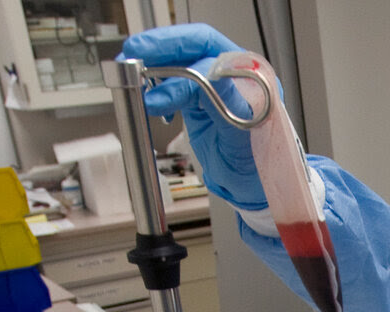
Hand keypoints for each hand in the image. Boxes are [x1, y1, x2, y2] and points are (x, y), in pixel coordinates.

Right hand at [121, 24, 265, 208]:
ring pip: (180, 60)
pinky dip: (158, 86)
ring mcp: (215, 84)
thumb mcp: (243, 138)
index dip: (181, 62)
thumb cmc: (257, 167)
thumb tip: (204, 76)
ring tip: (132, 74)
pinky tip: (152, 101)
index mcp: (254, 76)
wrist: (250, 187)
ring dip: (154, 64)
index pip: (211, 53)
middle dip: (161, 48)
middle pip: (193, 46)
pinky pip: (175, 81)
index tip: (158, 86)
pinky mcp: (199, 98)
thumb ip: (227, 103)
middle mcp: (234, 73)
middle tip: (133, 55)